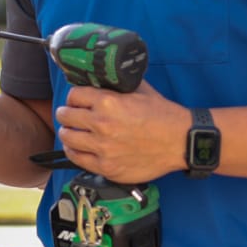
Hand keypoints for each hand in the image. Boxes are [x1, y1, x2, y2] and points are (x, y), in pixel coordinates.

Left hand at [54, 81, 187, 182]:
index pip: (73, 95)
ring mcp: (102, 148)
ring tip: (75, 130)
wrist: (181, 142)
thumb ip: (117, 84)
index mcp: (108, 102)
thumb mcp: (141, 90)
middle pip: (65, 115)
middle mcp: (102, 125)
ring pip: (67, 137)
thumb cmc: (163, 115)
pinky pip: (76, 158)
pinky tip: (79, 146)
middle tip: (73, 115)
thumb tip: (101, 79)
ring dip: (69, 131)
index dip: (75, 97)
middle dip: (68, 113)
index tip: (78, 100)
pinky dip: (74, 150)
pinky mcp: (106, 167)